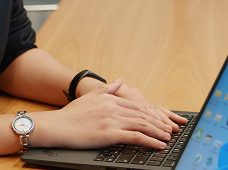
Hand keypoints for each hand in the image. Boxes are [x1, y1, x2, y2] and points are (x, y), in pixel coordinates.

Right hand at [32, 79, 172, 149]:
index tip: (159, 119)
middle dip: (158, 123)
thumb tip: (120, 80)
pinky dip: (150, 141)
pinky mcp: (110, 133)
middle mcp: (112, 107)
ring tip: (167, 138)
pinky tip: (158, 145)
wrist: (58, 126)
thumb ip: (107, 89)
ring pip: (142, 125)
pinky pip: (136, 137)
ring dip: (158, 132)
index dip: (150, 113)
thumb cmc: (71, 115)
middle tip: (169, 130)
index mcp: (109, 98)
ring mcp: (112, 120)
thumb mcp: (90, 97)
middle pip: (142, 115)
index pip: (135, 105)